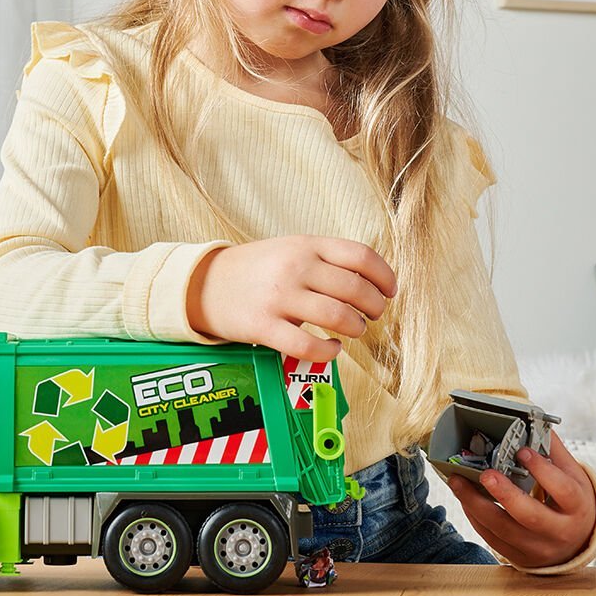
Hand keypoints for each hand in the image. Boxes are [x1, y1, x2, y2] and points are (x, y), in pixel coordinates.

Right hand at [186, 235, 397, 362]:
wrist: (204, 283)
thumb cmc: (256, 269)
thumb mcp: (291, 248)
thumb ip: (326, 259)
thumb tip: (372, 279)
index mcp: (306, 244)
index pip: (360, 255)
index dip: (384, 276)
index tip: (391, 290)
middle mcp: (295, 267)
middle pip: (355, 288)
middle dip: (375, 307)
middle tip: (374, 315)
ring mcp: (279, 297)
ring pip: (338, 316)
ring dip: (356, 328)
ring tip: (353, 330)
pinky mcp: (264, 326)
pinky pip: (309, 345)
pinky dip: (330, 351)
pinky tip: (332, 349)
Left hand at [445, 432, 595, 569]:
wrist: (578, 543)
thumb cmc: (572, 502)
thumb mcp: (573, 476)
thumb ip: (553, 450)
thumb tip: (531, 420)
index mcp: (577, 507)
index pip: (562, 490)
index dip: (542, 470)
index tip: (521, 451)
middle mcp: (560, 532)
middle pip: (530, 515)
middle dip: (505, 494)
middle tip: (485, 473)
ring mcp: (539, 548)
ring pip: (504, 530)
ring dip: (476, 505)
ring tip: (458, 482)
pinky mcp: (520, 558)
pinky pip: (492, 539)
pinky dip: (475, 517)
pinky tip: (464, 498)